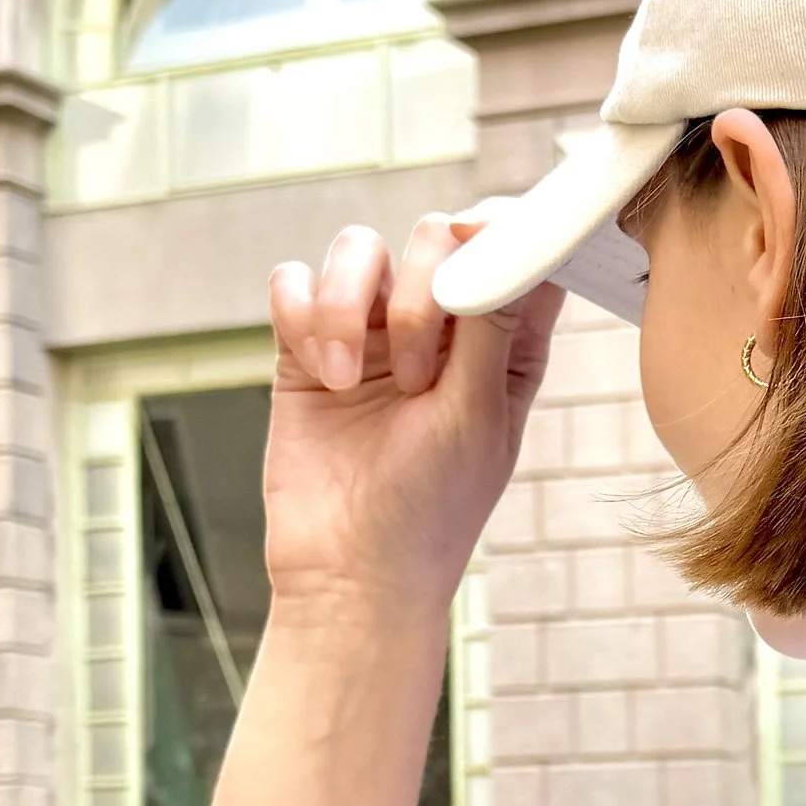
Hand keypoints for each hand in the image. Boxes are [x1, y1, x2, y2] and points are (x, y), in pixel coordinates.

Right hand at [266, 215, 565, 627]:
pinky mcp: (307, 349)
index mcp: (504, 344)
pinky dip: (300, 311)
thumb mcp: (478, 416)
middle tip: (416, 376)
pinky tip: (318, 373)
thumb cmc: (432, 511)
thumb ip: (489, 324)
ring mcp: (370, 334)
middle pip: (431, 238)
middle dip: (417, 294)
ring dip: (347, 304)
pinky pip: (292, 283)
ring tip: (349, 381)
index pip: (513, 250)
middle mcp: (440, 329)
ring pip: (357, 250)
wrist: (349, 575)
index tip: (477, 241)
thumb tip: (501, 239)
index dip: (498, 229)